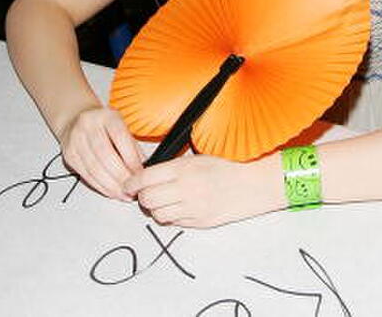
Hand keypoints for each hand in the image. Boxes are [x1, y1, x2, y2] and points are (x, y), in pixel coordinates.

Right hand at [59, 106, 143, 200]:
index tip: (140, 175)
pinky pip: (86, 175)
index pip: (120, 138)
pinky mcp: (69, 154)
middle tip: (132, 189)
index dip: (131, 159)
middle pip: (106, 156)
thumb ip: (132, 145)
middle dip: (121, 177)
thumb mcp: (120, 125)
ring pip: (95, 169)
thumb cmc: (102, 123)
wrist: (75, 118)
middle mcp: (89, 125)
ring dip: (111, 186)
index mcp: (106, 115)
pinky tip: (110, 191)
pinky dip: (100, 187)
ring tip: (123, 194)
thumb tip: (144, 167)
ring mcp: (76, 140)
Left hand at [128, 153, 279, 227]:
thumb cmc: (229, 165)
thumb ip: (174, 166)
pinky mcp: (199, 223)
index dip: (132, 183)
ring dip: (156, 209)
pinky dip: (171, 217)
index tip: (128, 185)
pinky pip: (174, 224)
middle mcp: (185, 189)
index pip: (145, 178)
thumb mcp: (199, 157)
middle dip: (143, 197)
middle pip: (147, 200)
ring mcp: (192, 208)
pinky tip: (179, 207)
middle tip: (146, 192)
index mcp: (183, 168)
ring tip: (164, 200)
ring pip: (158, 215)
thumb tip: (149, 173)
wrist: (253, 183)